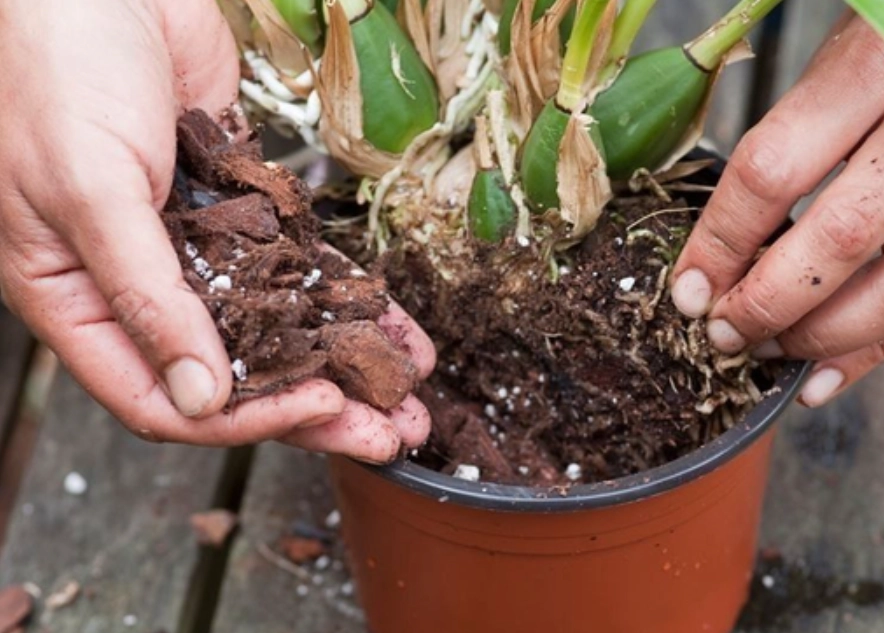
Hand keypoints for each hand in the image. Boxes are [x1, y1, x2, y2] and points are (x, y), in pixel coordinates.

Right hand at [0, 0, 434, 462]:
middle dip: (318, 408)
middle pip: (237, 376)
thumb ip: (145, 296)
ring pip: (278, 329)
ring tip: (411, 394)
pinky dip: (350, 297)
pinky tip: (396, 326)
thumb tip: (201, 398)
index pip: (164, 399)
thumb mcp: (86, 191)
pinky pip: (304, 266)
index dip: (244, 418)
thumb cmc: (52, 71)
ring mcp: (196, 248)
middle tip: (392, 433)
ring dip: (345, 362)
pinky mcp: (242, 205)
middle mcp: (141, 287)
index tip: (320, 409)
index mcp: (77, 301)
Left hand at [670, 2, 883, 406]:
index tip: (686, 288)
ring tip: (766, 354)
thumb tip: (724, 239)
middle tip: (722, 332)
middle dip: (767, 303)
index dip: (720, 242)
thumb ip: (793, 133)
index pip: (773, 172)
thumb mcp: (842, 52)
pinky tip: (823, 375)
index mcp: (875, 69)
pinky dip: (878, 349)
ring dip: (823, 338)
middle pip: (838, 241)